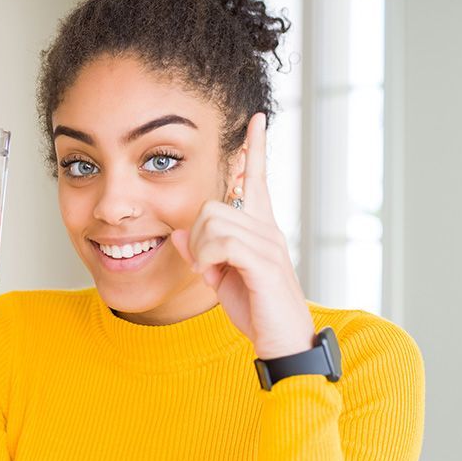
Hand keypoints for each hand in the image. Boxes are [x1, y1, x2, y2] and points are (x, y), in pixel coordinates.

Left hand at [170, 113, 314, 360]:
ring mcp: (268, 243)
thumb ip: (202, 254)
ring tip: (213, 274)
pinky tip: (212, 276)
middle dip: (197, 236)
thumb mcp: (220, 277)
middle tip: (206, 266)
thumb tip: (179, 235)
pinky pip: (221, 242)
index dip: (255, 149)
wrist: (282, 340)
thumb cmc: (256, 308)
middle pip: (212, 205)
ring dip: (201, 252)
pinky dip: (207, 260)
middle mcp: (267, 229)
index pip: (258, 179)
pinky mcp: (264, 262)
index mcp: (260, 228)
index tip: (256, 120)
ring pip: (213, 222)